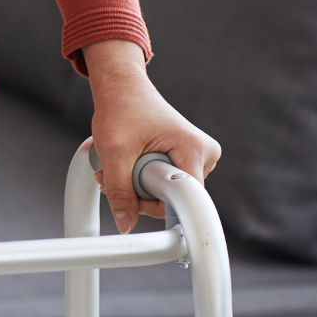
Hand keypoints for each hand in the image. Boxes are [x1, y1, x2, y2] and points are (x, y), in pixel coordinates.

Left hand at [84, 39, 221, 233]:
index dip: (166, 210)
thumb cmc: (121, 108)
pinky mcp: (188, 158)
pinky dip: (142, 177)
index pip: (187, 197)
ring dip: (137, 184)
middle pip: (174, 197)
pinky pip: (166, 182)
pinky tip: (127, 163)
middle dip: (139, 192)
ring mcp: (198, 157)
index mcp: (193, 149)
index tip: (159, 230)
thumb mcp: (114, 151)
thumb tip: (126, 225)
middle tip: (112, 174)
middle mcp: (204, 154)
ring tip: (117, 163)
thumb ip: (120, 190)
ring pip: (167, 191)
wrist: (122, 87)